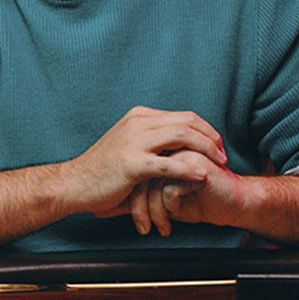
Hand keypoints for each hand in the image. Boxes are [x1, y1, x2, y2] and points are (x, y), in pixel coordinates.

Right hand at [57, 106, 228, 217]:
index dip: (206, 131)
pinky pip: (169, 165)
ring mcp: (134, 142)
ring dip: (206, 151)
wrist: (75, 183)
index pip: (184, 116)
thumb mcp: (128, 143)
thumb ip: (152, 139)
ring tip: (218, 165)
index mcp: (139, 116)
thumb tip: (179, 143)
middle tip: (223, 156)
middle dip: (212, 139)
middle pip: (188, 122)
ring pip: (182, 137)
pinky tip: (202, 177)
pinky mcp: (132, 164)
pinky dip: (189, 170)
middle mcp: (138, 123)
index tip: (217, 147)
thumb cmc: (103, 169)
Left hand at [134, 152, 248, 236]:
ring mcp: (181, 153)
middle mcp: (168, 149)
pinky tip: (177, 214)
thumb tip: (114, 207)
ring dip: (155, 212)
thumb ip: (143, 197)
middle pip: (139, 178)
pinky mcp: (194, 164)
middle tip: (143, 229)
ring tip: (160, 228)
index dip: (131, 200)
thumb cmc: (200, 202)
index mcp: (159, 153)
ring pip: (153, 183)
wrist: (233, 205)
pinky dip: (170, 206)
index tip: (134, 222)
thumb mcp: (163, 202)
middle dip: (139, 208)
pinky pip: (170, 188)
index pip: (133, 175)